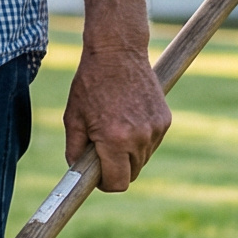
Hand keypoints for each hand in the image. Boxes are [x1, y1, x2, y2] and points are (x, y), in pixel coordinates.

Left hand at [64, 0, 171, 191]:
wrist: (117, 53)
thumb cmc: (90, 85)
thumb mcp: (73, 118)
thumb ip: (74, 151)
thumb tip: (78, 173)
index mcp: (114, 140)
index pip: (117, 183)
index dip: (105, 184)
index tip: (97, 176)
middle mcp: (139, 138)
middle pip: (131, 174)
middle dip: (116, 169)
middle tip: (102, 152)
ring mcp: (155, 129)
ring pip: (142, 159)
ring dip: (128, 154)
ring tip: (114, 128)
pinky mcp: (165, 120)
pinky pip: (151, 143)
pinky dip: (140, 139)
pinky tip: (128, 118)